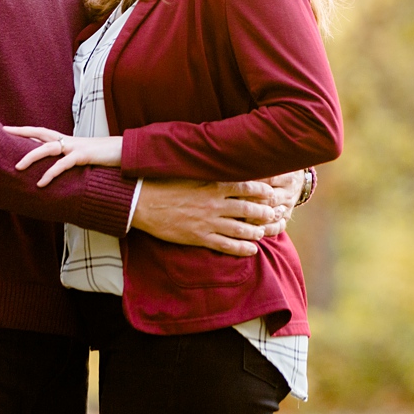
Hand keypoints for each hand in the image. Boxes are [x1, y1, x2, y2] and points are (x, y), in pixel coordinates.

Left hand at [5, 126, 121, 186]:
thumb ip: (67, 161)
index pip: (41, 133)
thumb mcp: (82, 158)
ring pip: (48, 149)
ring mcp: (76, 147)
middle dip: (21, 134)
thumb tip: (53, 171)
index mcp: (66, 141)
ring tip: (17, 167)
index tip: (6, 129)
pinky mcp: (84, 156)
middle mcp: (68, 141)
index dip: (24, 131)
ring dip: (32, 157)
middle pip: (40, 134)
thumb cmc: (103, 157)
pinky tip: (41, 183)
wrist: (125, 152)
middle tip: (3, 134)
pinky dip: (51, 173)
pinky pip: (63, 165)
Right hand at [131, 178, 277, 256]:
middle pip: (248, 208)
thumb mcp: (187, 171)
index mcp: (212, 184)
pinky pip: (226, 246)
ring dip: (256, 231)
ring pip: (241, 228)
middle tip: (273, 214)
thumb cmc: (161, 183)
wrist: (141, 201)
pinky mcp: (199, 237)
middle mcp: (214, 203)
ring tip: (263, 232)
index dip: (263, 191)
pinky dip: (242, 248)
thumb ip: (206, 170)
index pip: (247, 186)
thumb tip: (220, 163)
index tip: (271, 192)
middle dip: (264, 212)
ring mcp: (208, 222)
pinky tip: (251, 250)